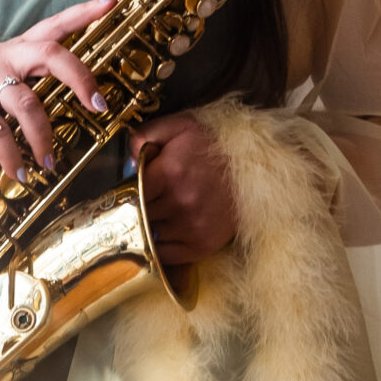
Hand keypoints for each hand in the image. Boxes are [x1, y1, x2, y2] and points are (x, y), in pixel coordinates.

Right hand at [0, 0, 117, 179]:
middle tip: (99, 104)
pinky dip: (10, 155)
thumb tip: (56, 114)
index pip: (53, 25)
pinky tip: (17, 173)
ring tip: (49, 163)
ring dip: (43, 136)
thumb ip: (21, 89)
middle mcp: (1, 57)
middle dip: (80, 77)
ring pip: (27, 102)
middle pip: (49, 54)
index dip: (82, 13)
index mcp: (12, 50)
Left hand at [128, 113, 237, 266]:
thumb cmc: (215, 145)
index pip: (129, 193)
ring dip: (147, 228)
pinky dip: (158, 247)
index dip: (123, 192)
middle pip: (136, 216)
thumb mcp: (181, 126)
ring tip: (153, 216)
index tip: (122, 192)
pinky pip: (165, 255)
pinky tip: (162, 233)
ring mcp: (192, 227)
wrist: (257, 165)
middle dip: (133, 210)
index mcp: (170, 173)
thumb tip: (126, 154)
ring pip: (149, 235)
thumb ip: (146, 134)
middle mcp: (180, 203)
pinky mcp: (203, 245)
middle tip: (134, 204)